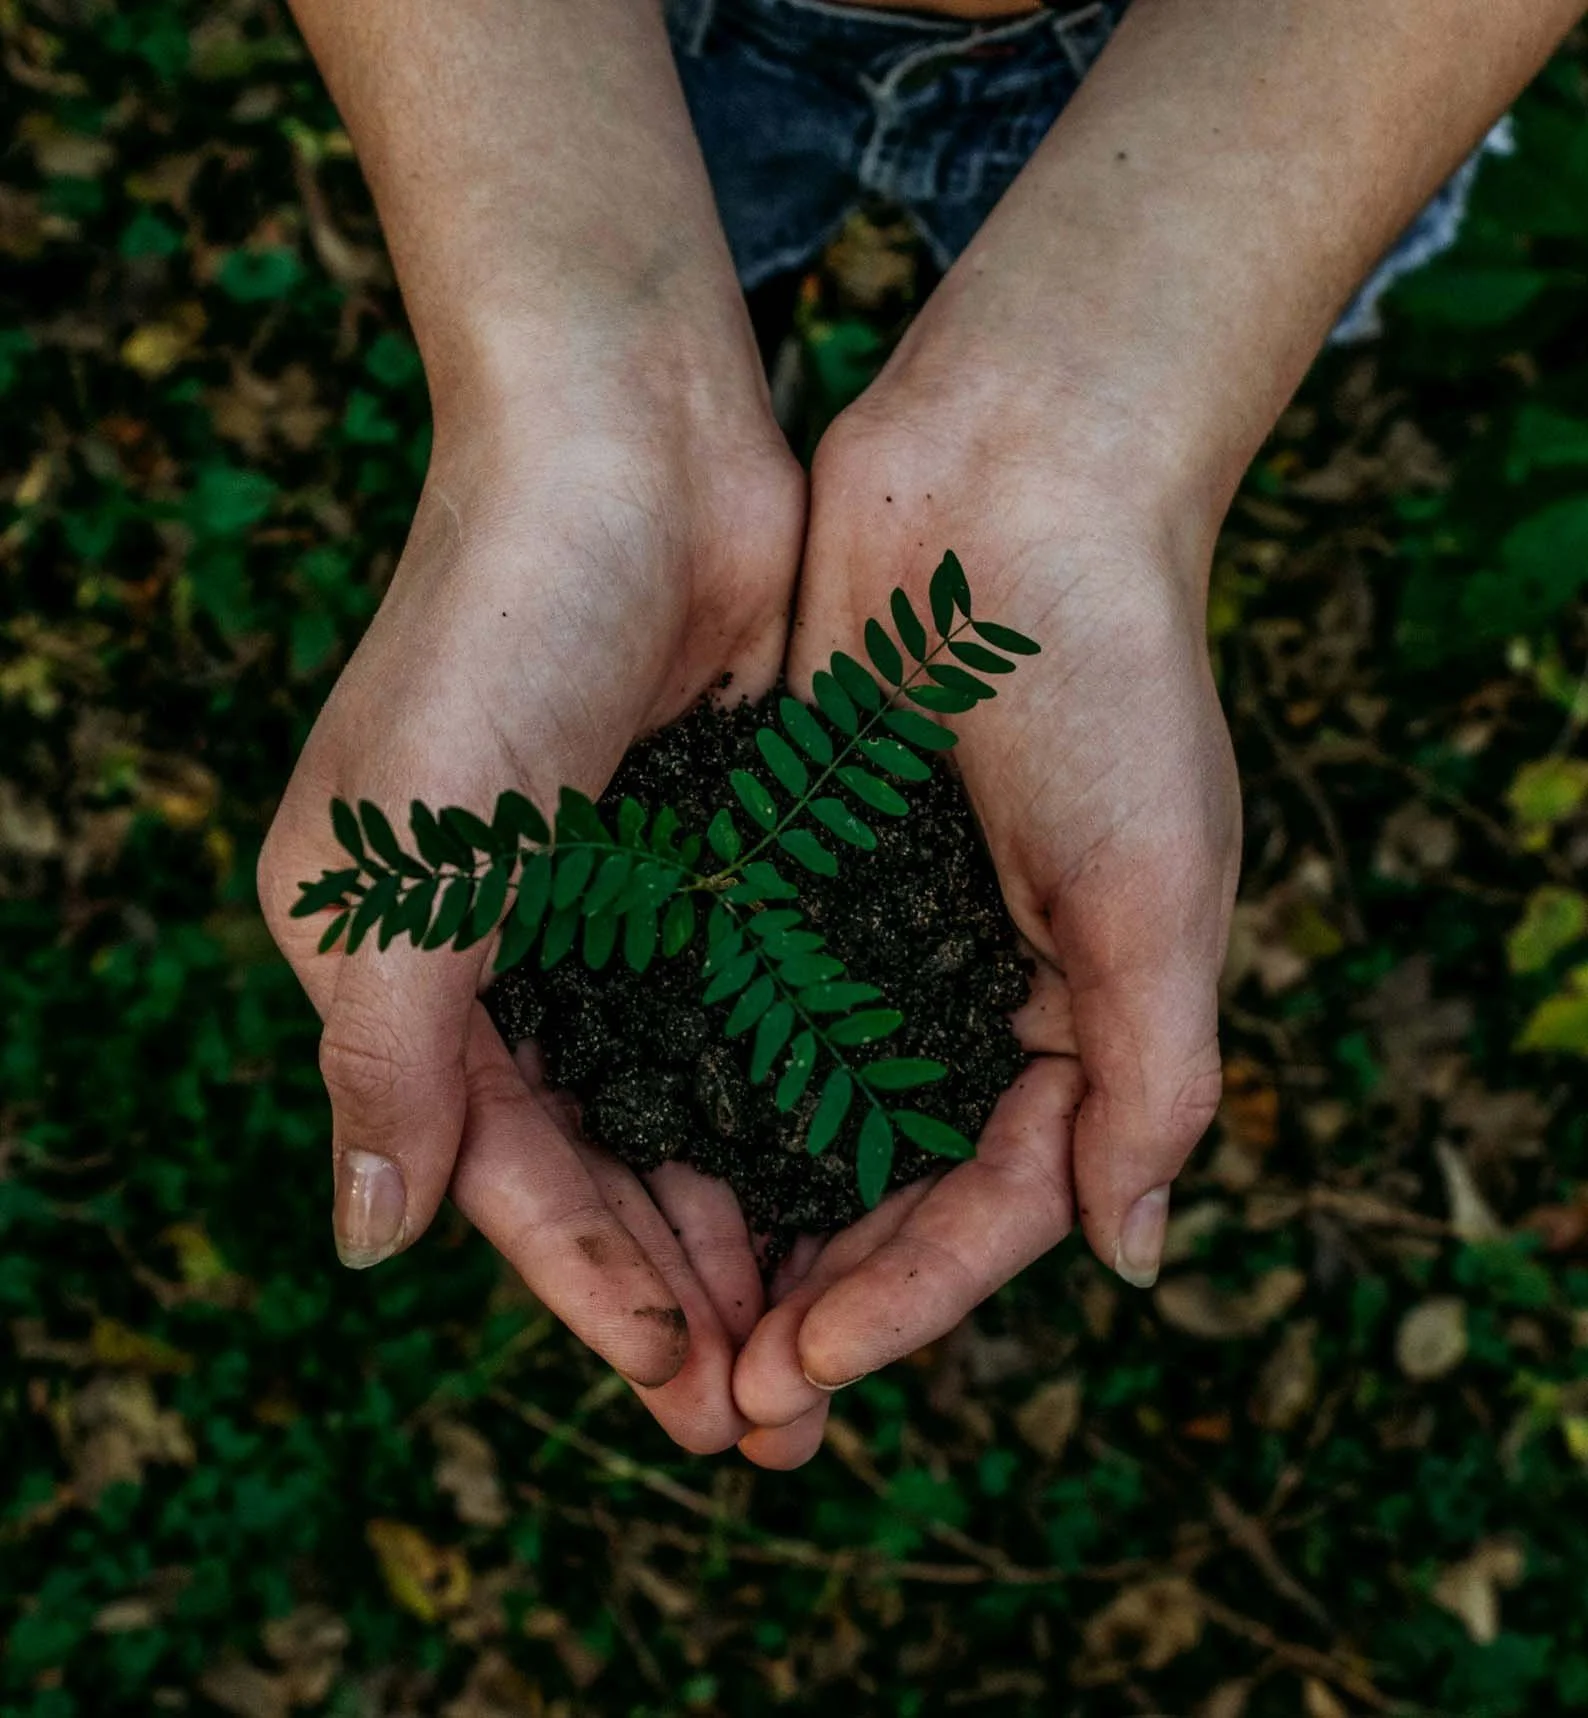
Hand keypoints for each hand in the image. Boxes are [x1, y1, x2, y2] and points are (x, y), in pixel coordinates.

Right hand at [259, 375, 803, 1453]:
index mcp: (408, 965)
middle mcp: (512, 952)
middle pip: (603, 1162)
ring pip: (688, 1106)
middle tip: (776, 1412)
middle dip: (683, 1286)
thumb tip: (367, 1242)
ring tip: (827, 1331)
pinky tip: (857, 1179)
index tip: (688, 1388)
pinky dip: (796, 1101)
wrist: (628, 445)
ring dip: (749, 1217)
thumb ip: (385, 1056)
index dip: (591, 1287)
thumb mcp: (404, 860)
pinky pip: (757, 1015)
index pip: (504, 1171)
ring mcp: (622, 907)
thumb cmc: (495, 633)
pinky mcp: (718, 858)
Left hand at [732, 368, 1239, 1461]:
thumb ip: (1154, 1076)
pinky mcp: (787, 862)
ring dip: (739, 1218)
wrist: (1013, 480)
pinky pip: (734, 999)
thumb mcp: (1161, 889)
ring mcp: (870, 930)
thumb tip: (1134, 1259)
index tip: (807, 1368)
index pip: (991, 1204)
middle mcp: (965, 990)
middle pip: (884, 1186)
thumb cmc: (1111, 678)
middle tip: (723, 1402)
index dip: (907, 1299)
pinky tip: (624, 1153)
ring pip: (795, 1114)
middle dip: (812, 1294)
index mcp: (1074, 1016)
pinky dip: (690, 1080)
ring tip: (664, 1321)